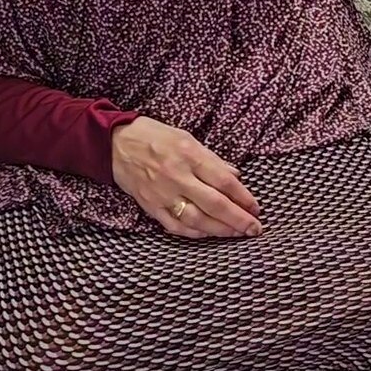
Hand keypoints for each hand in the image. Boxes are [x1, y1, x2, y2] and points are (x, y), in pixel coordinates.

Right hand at [110, 117, 261, 238]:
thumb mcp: (187, 138)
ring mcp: (163, 194)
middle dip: (238, 219)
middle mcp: (177, 177)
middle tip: (254, 229)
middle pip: (214, 204)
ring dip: (220, 230)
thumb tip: (235, 176)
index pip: (224, 181)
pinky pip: (175, 226)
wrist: (114, 143)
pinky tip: (209, 234)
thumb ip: (212, 159)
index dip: (243, 197)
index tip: (256, 208)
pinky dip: (195, 233)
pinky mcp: (150, 206)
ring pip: (197, 220)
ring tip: (237, 234)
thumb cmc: (154, 136)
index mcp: (189, 155)